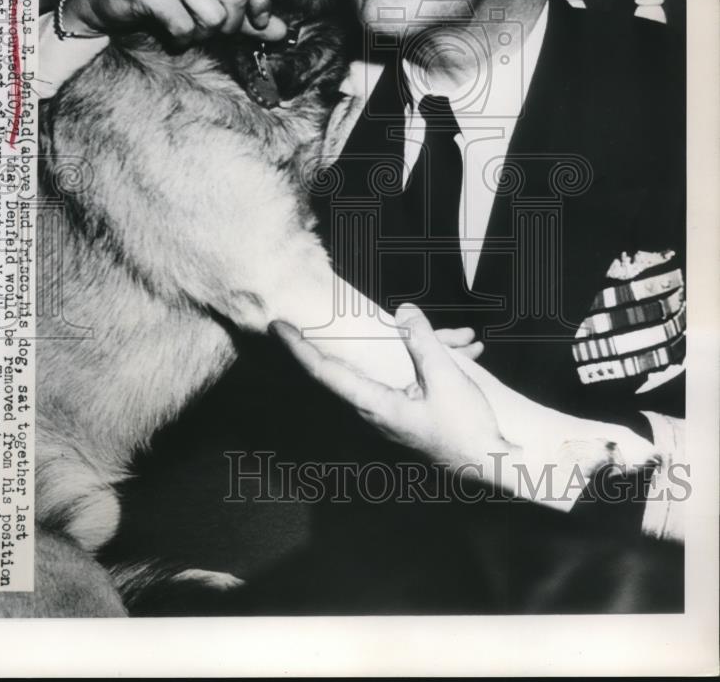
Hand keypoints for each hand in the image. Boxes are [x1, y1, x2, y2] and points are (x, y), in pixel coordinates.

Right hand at [61, 0, 287, 45]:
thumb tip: (284, 32)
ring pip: (213, 16)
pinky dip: (181, 38)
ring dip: (203, 33)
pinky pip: (185, 26)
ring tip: (187, 27)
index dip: (261, 7)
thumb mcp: (211, 1)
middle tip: (212, 29)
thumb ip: (248, 15)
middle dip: (229, 26)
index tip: (258, 22)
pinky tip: (169, 30)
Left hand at [271, 304, 514, 476]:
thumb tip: (404, 310)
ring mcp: (394, 415)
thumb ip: (423, 341)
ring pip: (387, 369)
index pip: (325, 372)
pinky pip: (409, 379)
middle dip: (345, 338)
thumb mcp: (447, 378)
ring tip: (458, 336)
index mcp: (376, 406)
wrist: (498, 465)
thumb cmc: (468, 429)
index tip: (277, 326)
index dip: (299, 347)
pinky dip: (430, 360)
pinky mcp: (412, 415)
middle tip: (319, 314)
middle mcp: (377, 412)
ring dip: (412, 346)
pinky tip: (466, 351)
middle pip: (348, 368)